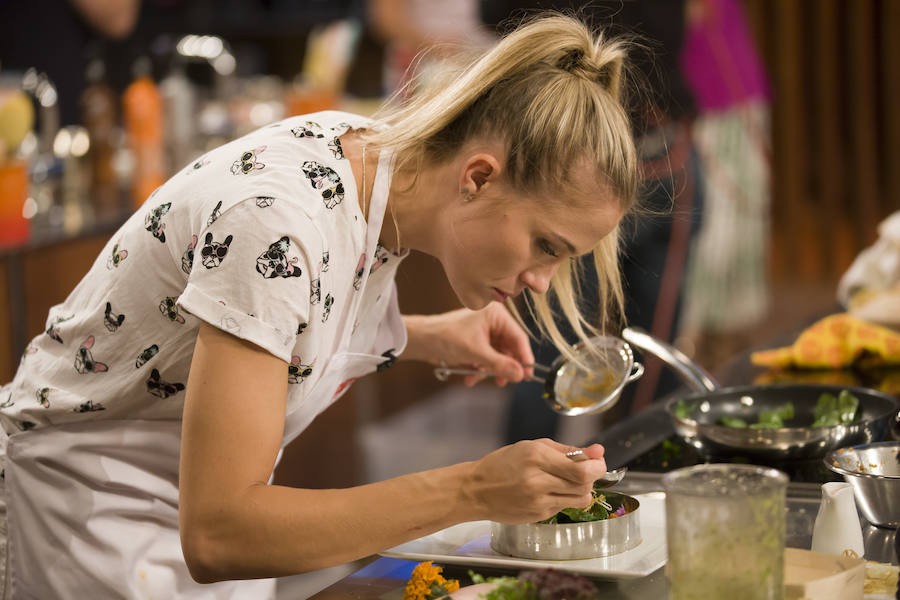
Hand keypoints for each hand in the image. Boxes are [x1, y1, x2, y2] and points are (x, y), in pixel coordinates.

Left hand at [402, 304, 534, 385]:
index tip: (528, 375)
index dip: (524, 358)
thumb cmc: (446, 338)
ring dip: (488, 371)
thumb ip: (500, 364)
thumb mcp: (476, 353)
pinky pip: (486, 359)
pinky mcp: (476, 343)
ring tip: (477, 378)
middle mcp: (493, 322)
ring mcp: (484, 333)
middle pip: (508, 349)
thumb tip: (520, 375)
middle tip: (503, 382)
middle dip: (502, 367)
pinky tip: (470, 377)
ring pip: (497, 357)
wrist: (421, 341)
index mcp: (496, 315)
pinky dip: (480, 369)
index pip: (518, 337)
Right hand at [462, 440, 606, 523]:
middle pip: (584, 485)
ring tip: (568, 481)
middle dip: (591, 477)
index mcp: (536, 457)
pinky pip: (564, 507)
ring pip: (579, 499)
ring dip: (581, 489)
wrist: (476, 490)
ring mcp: (538, 501)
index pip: (582, 470)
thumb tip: (598, 451)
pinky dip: (565, 498)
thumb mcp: (532, 446)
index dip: (597, 467)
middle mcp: (538, 480)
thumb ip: (567, 450)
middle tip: (586, 470)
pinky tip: (551, 491)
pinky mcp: (538, 515)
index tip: (598, 462)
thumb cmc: (502, 464)